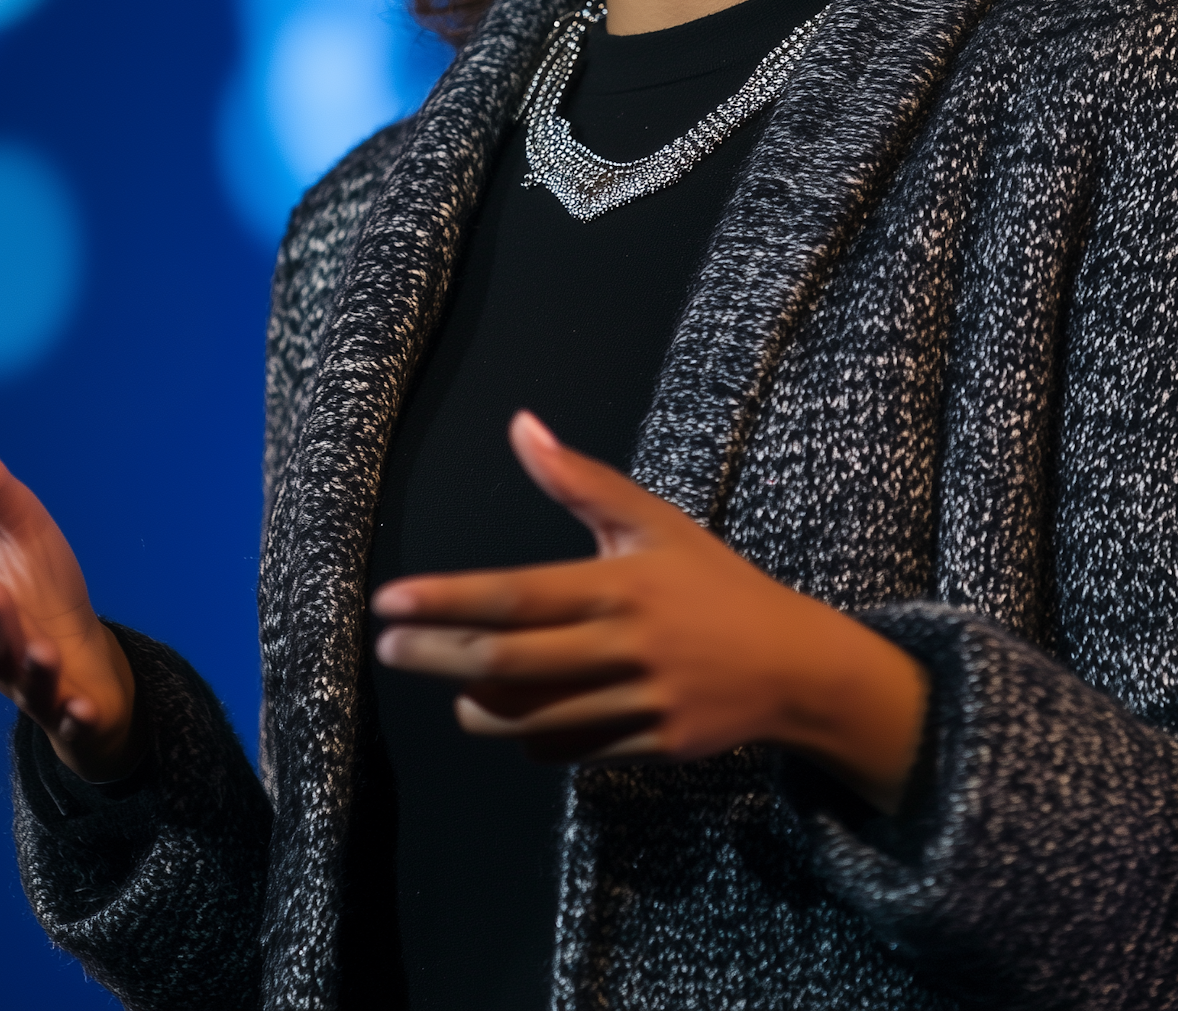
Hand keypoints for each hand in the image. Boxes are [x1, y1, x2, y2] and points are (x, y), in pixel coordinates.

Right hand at [0, 429, 142, 782]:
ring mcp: (38, 686)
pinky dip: (76, 713)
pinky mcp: (75, 712)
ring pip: (28, 679)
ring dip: (32, 665)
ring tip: (42, 649)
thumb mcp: (23, 537)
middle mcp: (3, 652)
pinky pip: (75, 717)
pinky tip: (82, 705)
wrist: (89, 669)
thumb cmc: (46, 598)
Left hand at [372, 412, 927, 812]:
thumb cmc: (712, 581)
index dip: (447, 600)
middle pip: (509, 661)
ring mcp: (638, 703)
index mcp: (621, 584)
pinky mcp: (648, 747)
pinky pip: (567, 751)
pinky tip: (514, 713)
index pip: (517, 594)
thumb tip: (520, 425)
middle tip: (386, 646)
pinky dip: (530, 735)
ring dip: (475, 703)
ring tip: (448, 683)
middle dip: (437, 655)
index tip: (390, 599)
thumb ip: (581, 479)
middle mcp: (625, 646)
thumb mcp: (654, 522)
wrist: (791, 663)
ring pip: (530, 717)